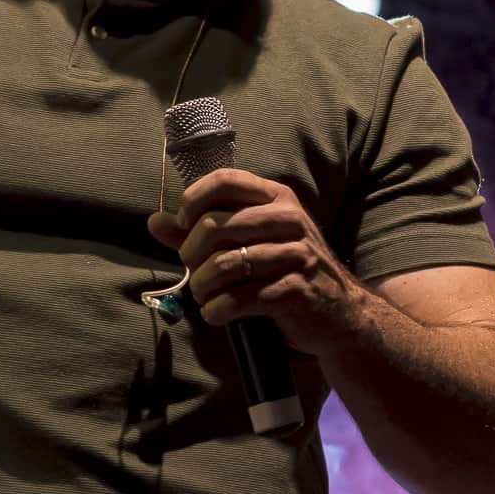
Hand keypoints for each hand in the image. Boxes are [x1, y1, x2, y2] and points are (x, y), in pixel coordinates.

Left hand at [147, 167, 359, 360]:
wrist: (340, 314)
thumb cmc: (285, 272)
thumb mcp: (251, 242)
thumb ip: (201, 230)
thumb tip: (154, 221)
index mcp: (277, 197)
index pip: (224, 180)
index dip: (192, 202)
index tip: (185, 226)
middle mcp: (289, 219)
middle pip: (214, 226)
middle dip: (191, 255)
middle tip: (194, 272)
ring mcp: (294, 255)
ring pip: (222, 265)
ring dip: (201, 287)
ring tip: (205, 296)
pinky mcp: (294, 292)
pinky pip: (236, 299)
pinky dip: (216, 311)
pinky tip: (218, 314)